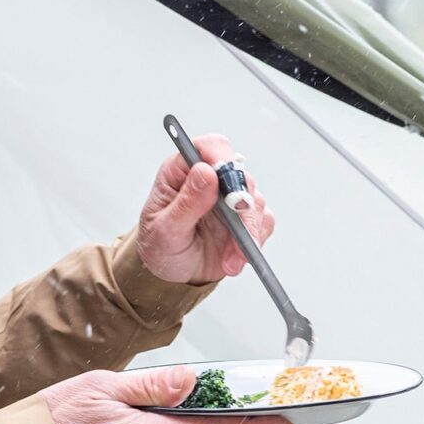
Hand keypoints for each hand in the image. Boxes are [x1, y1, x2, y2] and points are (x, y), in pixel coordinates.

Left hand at [134, 133, 275, 283]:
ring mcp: (229, 199)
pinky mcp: (245, 218)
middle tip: (237, 227)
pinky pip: (263, 222)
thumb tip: (206, 172)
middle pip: (238, 173)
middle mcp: (209, 181)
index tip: (224, 179)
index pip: (206, 148)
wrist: (172, 274)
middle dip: (240, 202)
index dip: (220, 156)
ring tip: (229, 258)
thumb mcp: (164, 230)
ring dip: (246, 231)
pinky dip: (253, 242)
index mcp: (181, 173)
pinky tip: (234, 259)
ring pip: (254, 199)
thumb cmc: (159, 248)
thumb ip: (186, 203)